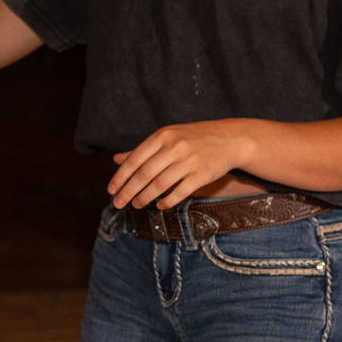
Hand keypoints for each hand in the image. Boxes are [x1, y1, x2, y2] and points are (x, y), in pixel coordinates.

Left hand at [108, 120, 257, 209]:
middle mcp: (174, 146)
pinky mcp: (202, 174)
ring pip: (160, 184)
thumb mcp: (167, 137)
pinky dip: (168, 201)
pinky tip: (160, 205)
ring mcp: (189, 160)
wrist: (230, 139)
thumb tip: (116, 159)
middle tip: (117, 204)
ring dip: (145, 198)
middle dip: (128, 191)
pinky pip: (180, 192)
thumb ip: (142, 149)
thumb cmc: (194, 138)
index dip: (121, 177)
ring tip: (136, 205)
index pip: (135, 159)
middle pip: (144, 174)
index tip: (111, 190)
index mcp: (162, 135)